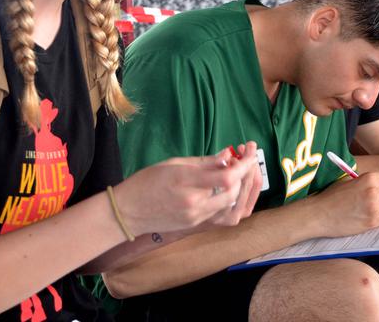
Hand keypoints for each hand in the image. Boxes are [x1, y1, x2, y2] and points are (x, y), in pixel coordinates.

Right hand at [113, 143, 261, 235]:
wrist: (128, 212)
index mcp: (186, 182)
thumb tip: (228, 156)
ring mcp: (197, 218)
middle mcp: (194, 203)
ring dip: (244, 188)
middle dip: (247, 173)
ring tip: (245, 171)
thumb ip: (205, 162)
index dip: (244, 164)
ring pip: (233, 207)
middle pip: (234, 192)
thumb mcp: (174, 163)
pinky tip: (237, 188)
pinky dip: (235, 201)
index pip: (226, 177)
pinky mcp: (197, 226)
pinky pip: (225, 216)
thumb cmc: (147, 182)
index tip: (250, 152)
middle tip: (248, 157)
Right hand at [311, 170, 378, 236]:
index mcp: (369, 178)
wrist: (319, 214)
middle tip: (377, 202)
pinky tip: (366, 217)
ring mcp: (374, 208)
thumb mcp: (351, 180)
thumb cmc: (332, 196)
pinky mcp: (372, 222)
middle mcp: (374, 192)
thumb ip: (370, 181)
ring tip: (371, 210)